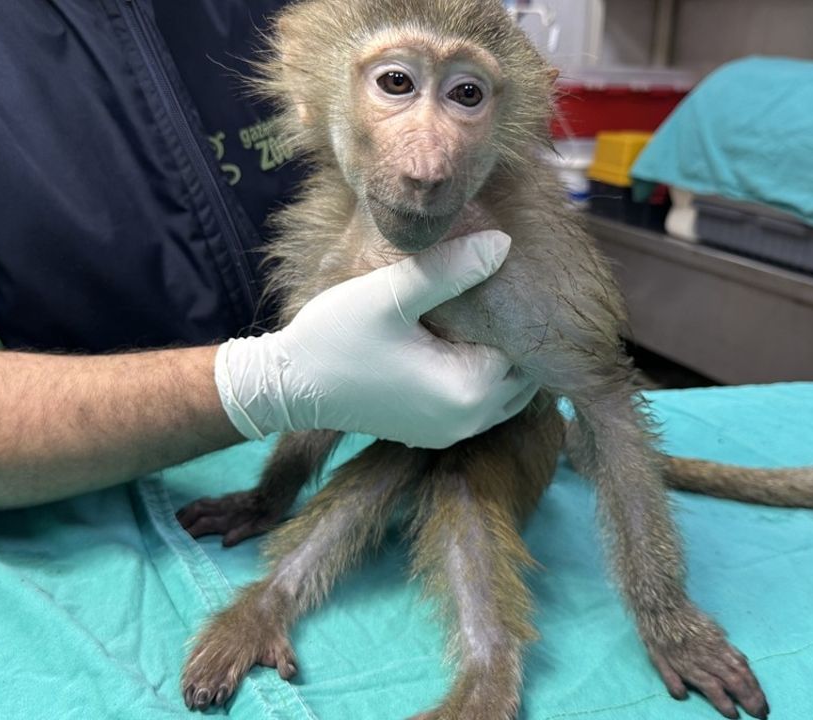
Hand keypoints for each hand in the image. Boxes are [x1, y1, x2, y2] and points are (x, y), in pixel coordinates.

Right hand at [214, 231, 537, 447]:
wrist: (289, 385)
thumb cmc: (336, 336)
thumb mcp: (392, 294)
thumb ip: (449, 269)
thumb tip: (504, 244)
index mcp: (469, 390)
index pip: (523, 345)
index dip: (514, 310)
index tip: (496, 280)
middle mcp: (470, 421)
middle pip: (523, 372)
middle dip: (514, 337)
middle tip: (494, 293)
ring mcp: (453, 432)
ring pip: (507, 390)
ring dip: (499, 357)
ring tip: (479, 316)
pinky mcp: (436, 432)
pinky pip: (482, 404)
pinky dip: (482, 376)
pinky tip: (459, 342)